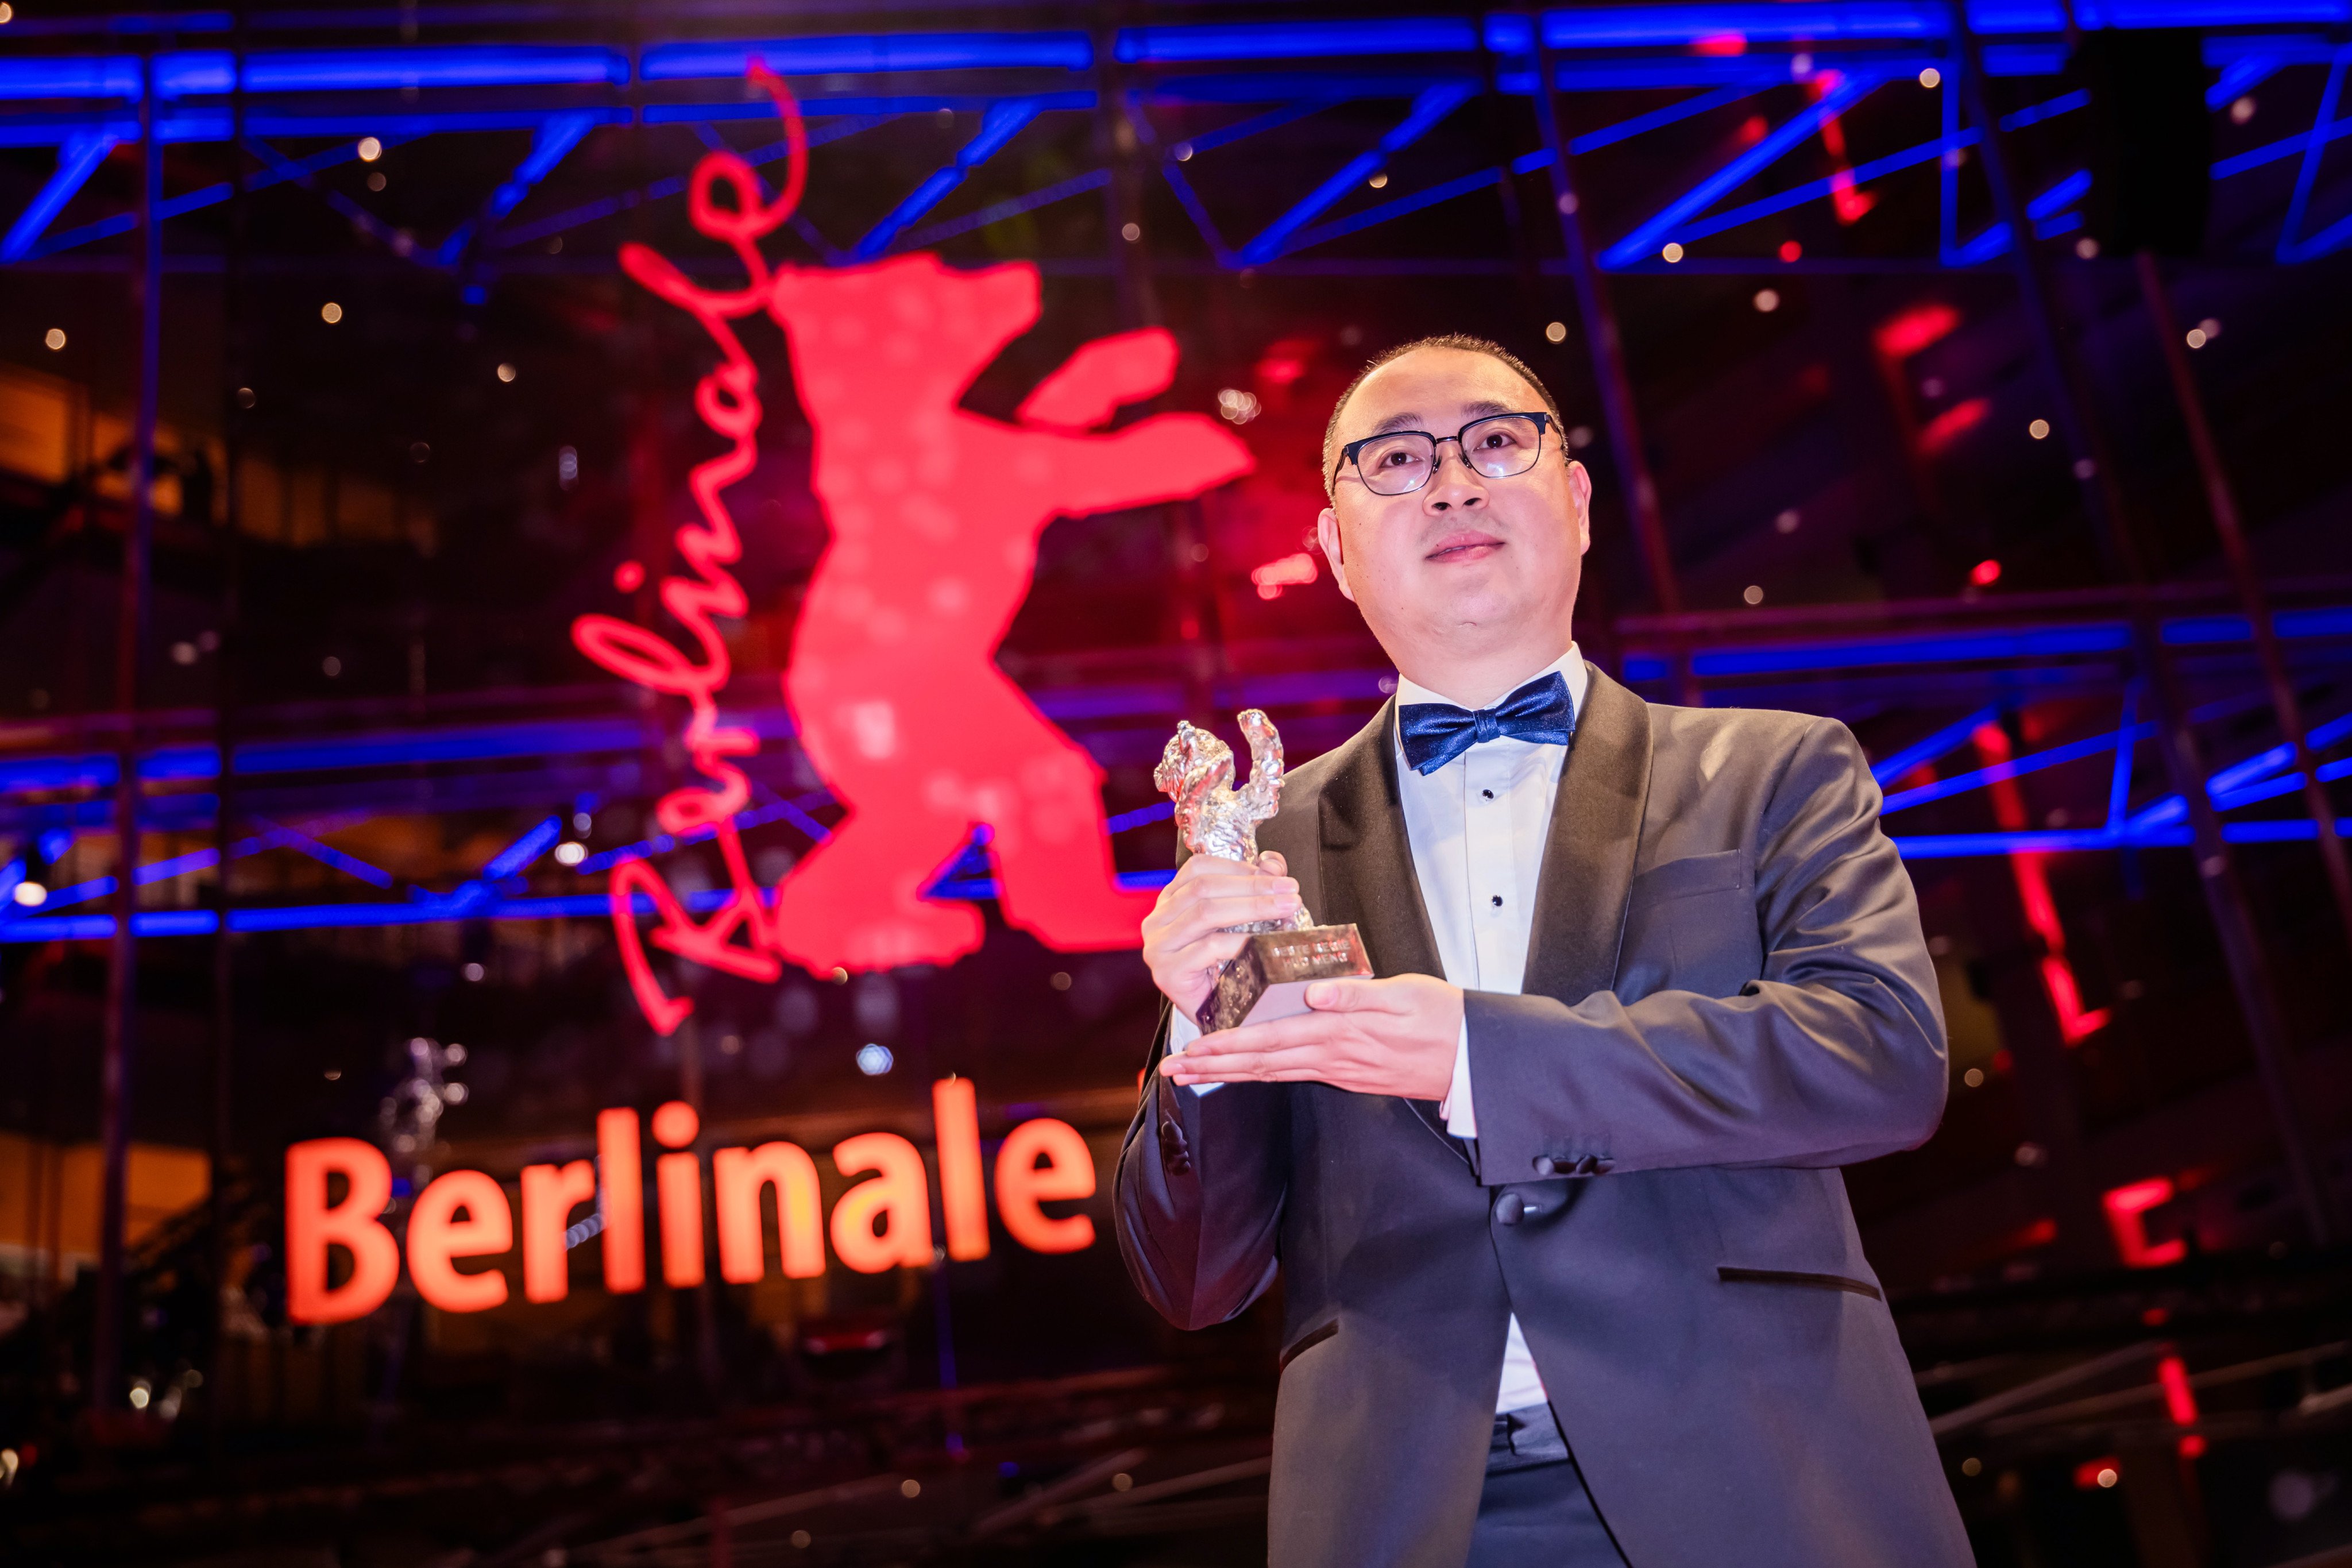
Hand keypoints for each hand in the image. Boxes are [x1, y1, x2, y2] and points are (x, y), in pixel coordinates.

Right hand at [1140, 851, 1303, 1018]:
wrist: (1217, 1018)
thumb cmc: (1227, 966)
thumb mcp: (1239, 921)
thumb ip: (1253, 887)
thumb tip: (1273, 863)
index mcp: (1170, 901)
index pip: (1198, 868)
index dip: (1239, 867)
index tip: (1278, 874)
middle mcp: (1157, 921)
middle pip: (1204, 887)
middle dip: (1254, 886)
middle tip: (1291, 892)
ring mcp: (1158, 947)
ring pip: (1206, 912)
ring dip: (1253, 907)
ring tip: (1286, 909)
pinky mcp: (1167, 973)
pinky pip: (1208, 947)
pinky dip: (1240, 941)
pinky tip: (1264, 942)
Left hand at [1164, 973, 1461, 1099]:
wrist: (1472, 1056)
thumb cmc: (1441, 1017)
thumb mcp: (1404, 996)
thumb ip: (1357, 995)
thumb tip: (1313, 992)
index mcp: (1339, 1032)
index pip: (1270, 1040)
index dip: (1228, 1045)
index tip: (1192, 1048)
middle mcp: (1332, 1056)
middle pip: (1261, 1063)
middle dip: (1214, 1066)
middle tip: (1174, 1072)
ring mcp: (1339, 1069)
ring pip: (1273, 1073)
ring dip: (1231, 1074)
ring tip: (1195, 1076)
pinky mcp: (1348, 1075)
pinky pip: (1295, 1076)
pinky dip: (1263, 1075)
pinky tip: (1246, 1073)